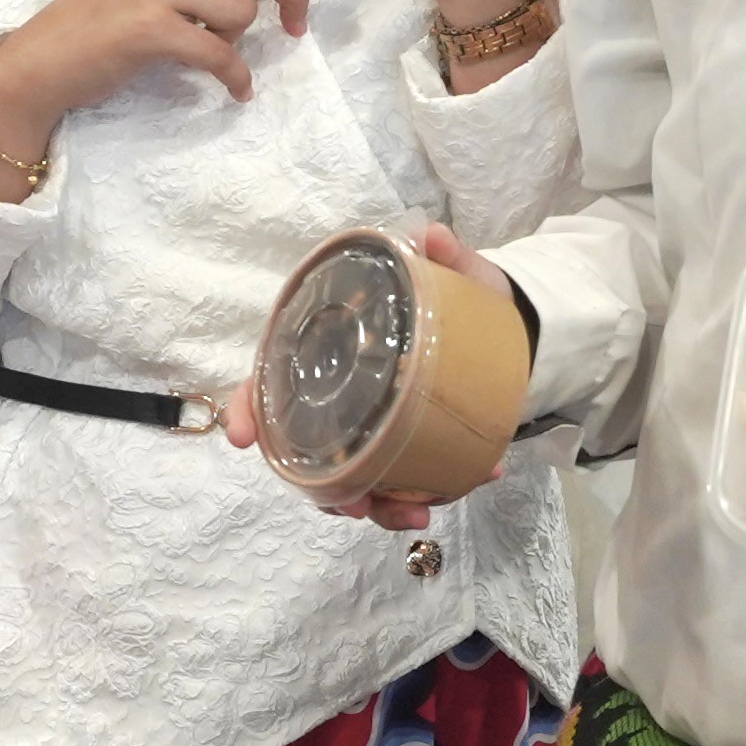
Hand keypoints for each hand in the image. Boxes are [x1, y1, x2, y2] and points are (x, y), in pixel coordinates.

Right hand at [219, 223, 504, 522]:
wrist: (504, 329)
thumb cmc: (459, 298)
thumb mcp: (454, 273)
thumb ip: (443, 255)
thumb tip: (429, 236)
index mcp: (329, 352)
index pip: (269, 384)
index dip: (248, 410)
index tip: (241, 437)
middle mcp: (341, 399)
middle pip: (308, 456)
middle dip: (330, 492)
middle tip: (361, 505)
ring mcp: (373, 432)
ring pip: (355, 485)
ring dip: (384, 506)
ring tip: (422, 509)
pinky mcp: (410, 451)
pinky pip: (409, 482)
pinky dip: (435, 489)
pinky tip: (477, 476)